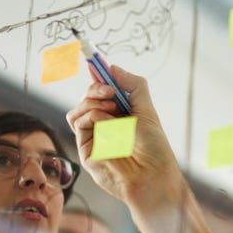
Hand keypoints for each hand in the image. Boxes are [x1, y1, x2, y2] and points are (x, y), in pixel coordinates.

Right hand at [66, 66, 179, 204]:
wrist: (152, 175)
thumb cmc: (154, 147)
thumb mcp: (147, 110)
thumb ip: (132, 85)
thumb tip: (111, 67)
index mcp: (122, 113)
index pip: (105, 89)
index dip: (99, 74)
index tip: (93, 58)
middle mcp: (107, 123)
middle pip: (88, 96)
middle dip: (97, 88)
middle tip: (111, 92)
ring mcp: (95, 135)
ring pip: (78, 108)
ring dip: (93, 102)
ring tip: (112, 109)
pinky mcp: (86, 148)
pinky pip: (78, 122)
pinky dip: (92, 116)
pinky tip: (108, 123)